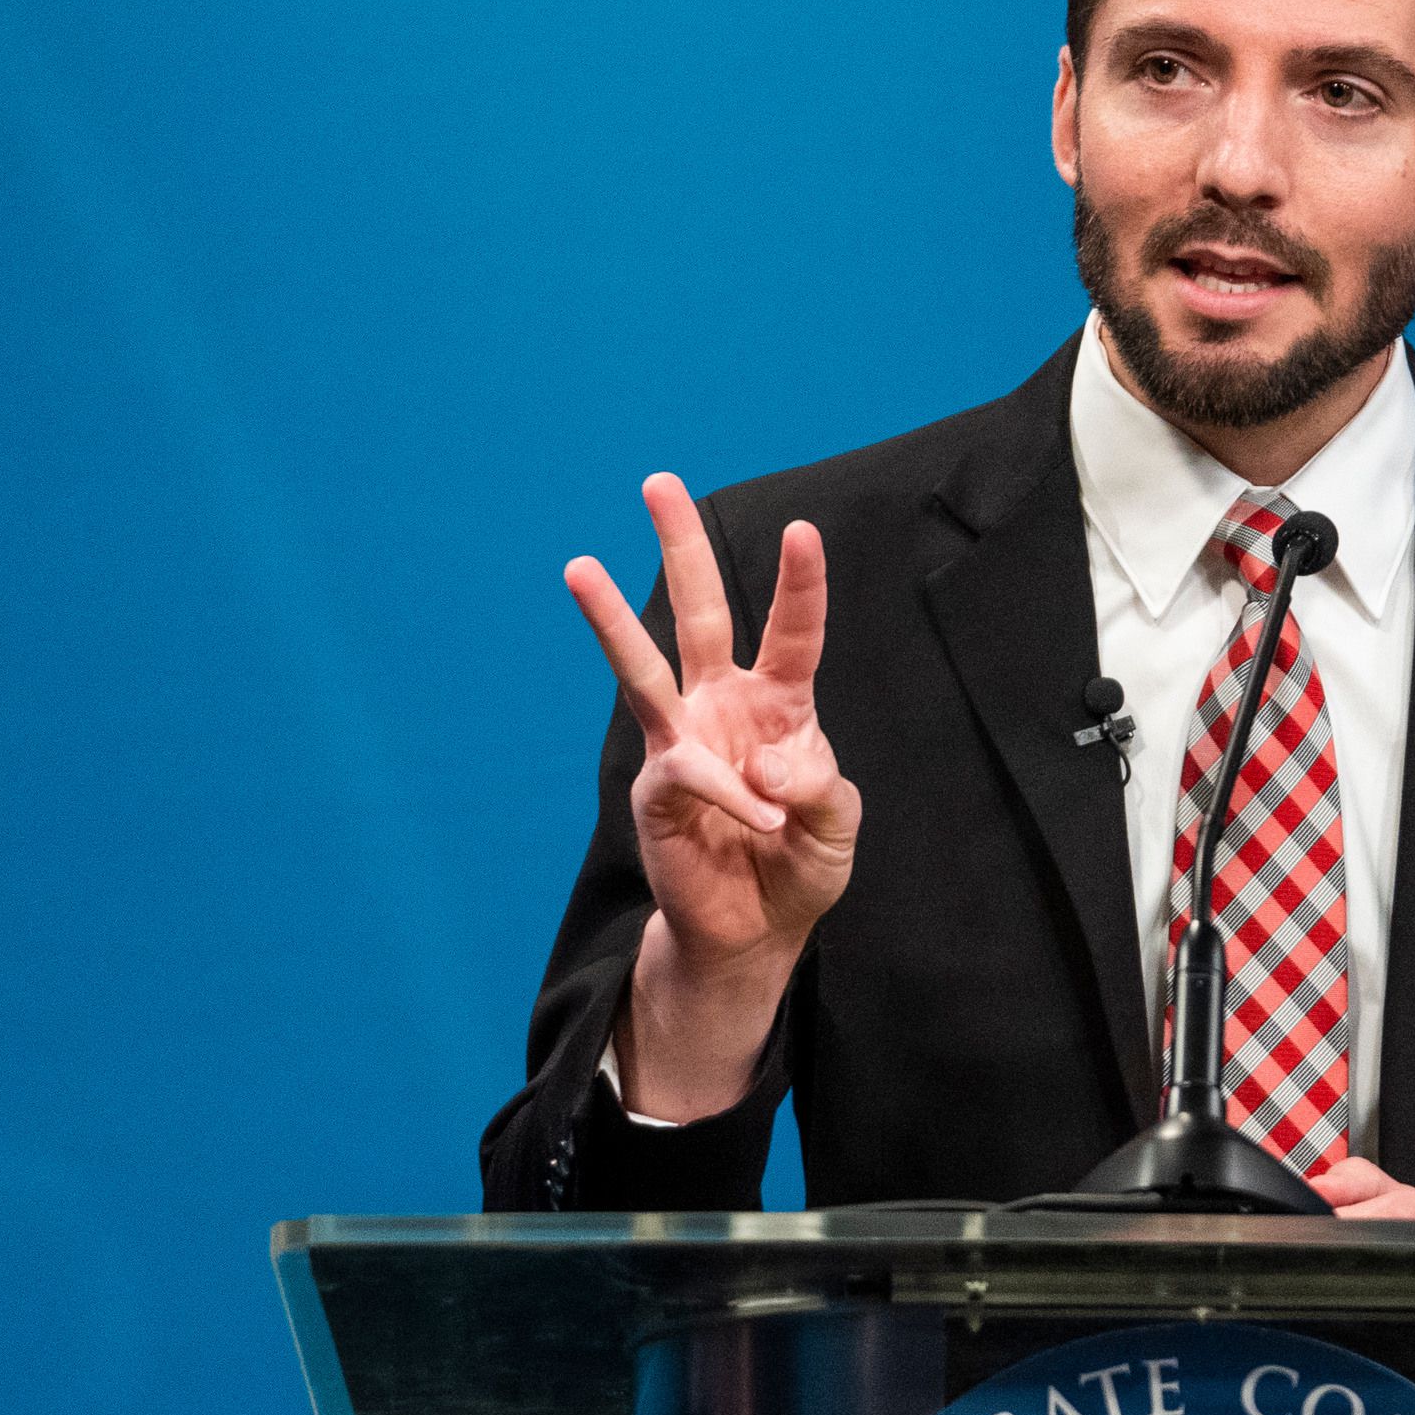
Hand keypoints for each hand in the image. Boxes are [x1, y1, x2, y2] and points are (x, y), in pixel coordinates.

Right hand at [566, 473, 859, 1119]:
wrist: (754, 933)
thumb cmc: (797, 866)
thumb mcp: (837, 827)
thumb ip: (822, 789)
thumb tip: (769, 763)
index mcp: (779, 704)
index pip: (793, 631)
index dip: (799, 583)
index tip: (802, 529)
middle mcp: (723, 706)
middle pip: (702, 614)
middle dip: (681, 548)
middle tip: (659, 481)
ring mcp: (683, 742)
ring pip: (643, 669)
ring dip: (609, 619)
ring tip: (577, 564)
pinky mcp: (659, 788)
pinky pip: (692, 775)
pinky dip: (735, 798)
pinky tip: (763, 823)